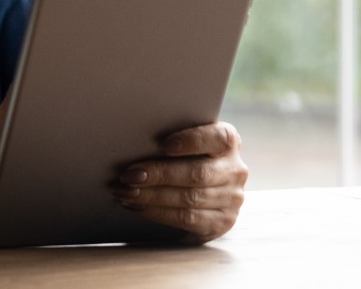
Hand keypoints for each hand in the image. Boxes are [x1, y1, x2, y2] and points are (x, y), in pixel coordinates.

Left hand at [111, 121, 247, 242]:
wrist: (206, 191)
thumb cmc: (187, 158)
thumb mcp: (188, 144)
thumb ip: (173, 140)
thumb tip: (136, 141)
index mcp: (228, 142)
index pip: (218, 138)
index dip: (191, 141)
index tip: (162, 145)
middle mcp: (234, 170)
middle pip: (197, 174)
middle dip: (158, 175)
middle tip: (128, 176)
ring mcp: (231, 198)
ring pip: (189, 199)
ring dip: (151, 197)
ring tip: (126, 192)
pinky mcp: (221, 222)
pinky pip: (186, 219)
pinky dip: (157, 213)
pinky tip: (137, 207)